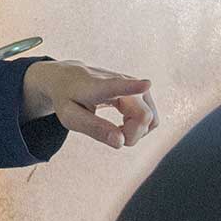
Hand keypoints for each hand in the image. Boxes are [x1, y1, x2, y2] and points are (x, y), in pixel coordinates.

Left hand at [21, 60, 158, 148]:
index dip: (133, 87)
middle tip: (109, 136)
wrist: (70, 78)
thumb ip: (94, 129)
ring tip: (113, 129)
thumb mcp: (70, 117)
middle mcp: (124, 81)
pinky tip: (122, 125)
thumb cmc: (68, 99)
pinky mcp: (144, 92)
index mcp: (99, 86)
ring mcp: (136, 86)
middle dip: (130, 136)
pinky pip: (152, 120)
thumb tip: (120, 142)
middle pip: (143, 117)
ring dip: (134, 133)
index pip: (118, 86)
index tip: (146, 84)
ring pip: (151, 120)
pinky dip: (139, 129)